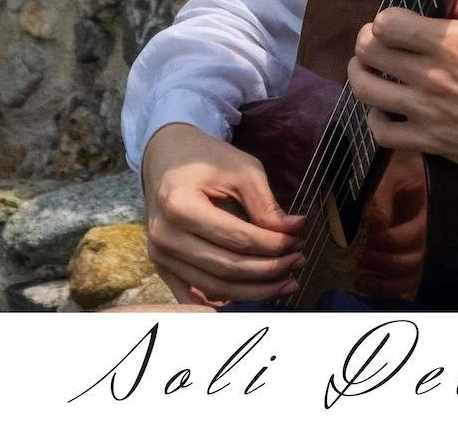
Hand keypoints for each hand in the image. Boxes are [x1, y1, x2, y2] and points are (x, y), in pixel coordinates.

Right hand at [140, 123, 304, 304]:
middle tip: (297, 262)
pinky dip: (224, 301)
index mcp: (180, 206)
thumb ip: (265, 203)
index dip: (271, 245)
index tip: (298, 242)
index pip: (236, 239)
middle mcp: (165, 236)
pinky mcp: (161, 267)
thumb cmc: (206, 158)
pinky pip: (194, 295)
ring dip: (253, 291)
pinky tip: (251, 297)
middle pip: (226, 268)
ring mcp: (159, 256)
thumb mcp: (241, 169)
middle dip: (267, 271)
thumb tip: (293, 230)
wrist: (168, 157)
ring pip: (214, 287)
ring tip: (285, 282)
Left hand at [347, 0, 457, 186]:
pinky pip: (382, 133)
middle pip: (370, 51)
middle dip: (367, 40)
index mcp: (453, 42)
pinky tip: (385, 109)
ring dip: (361, 74)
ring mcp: (428, 112)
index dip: (386, 18)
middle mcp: (433, 75)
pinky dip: (375, 118)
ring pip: (367, 90)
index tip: (395, 21)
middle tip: (376, 41)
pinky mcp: (432, 143)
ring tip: (369, 69)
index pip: (387, 22)